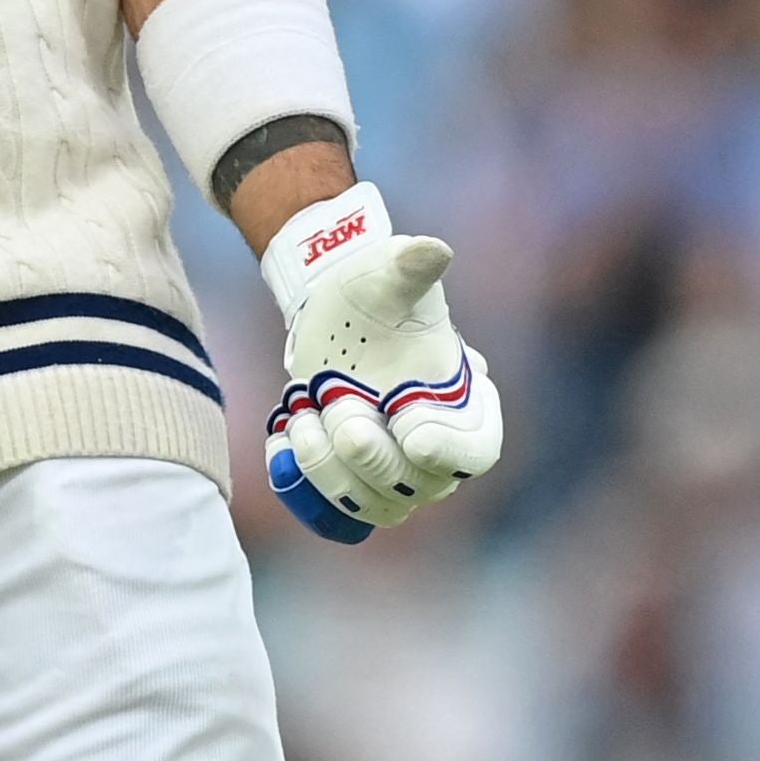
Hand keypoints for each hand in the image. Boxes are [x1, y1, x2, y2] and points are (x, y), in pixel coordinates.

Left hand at [259, 184, 502, 543]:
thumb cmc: (370, 292)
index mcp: (465, 402)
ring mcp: (395, 469)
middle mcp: (436, 447)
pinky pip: (336, 510)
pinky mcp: (353, 478)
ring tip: (302, 413)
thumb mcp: (386, 276)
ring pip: (376, 506)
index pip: (476, 451)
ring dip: (330, 469)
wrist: (329, 312)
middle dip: (370, 454)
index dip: (446, 448)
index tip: (408, 425)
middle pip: (419, 487)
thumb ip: (410, 270)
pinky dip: (304, 484)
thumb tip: (432, 250)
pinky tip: (284, 436)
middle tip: (335, 400)